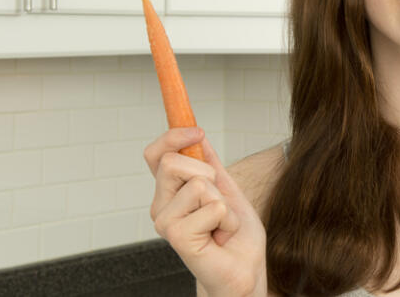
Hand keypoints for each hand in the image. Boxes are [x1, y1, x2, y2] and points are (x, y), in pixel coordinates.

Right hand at [144, 127, 266, 296]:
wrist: (244, 268)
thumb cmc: (234, 235)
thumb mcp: (226, 188)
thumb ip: (210, 163)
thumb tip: (198, 136)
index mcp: (169, 192)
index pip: (155, 155)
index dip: (172, 136)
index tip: (197, 131)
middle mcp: (161, 206)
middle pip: (173, 162)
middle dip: (207, 173)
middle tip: (218, 201)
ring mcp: (166, 222)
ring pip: (198, 183)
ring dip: (223, 202)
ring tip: (221, 223)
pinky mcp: (177, 236)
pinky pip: (212, 206)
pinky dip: (227, 219)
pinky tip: (221, 236)